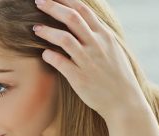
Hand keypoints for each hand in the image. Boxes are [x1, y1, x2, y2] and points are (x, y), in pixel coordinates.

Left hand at [33, 0, 147, 118]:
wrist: (124, 102)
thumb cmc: (115, 75)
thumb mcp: (112, 48)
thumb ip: (97, 34)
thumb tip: (82, 21)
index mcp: (104, 35)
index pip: (83, 10)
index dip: (65, 0)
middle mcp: (97, 45)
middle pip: (72, 18)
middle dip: (53, 7)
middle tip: (37, 1)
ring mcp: (88, 61)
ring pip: (64, 39)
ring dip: (47, 31)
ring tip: (35, 28)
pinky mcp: (80, 78)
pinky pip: (61, 62)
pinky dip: (50, 55)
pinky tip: (44, 53)